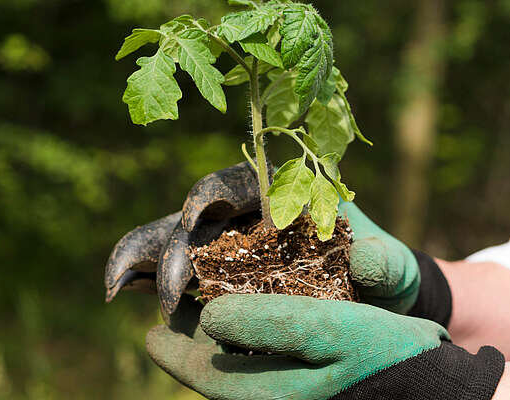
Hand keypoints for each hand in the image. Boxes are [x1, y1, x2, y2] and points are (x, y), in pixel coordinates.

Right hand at [104, 162, 445, 318]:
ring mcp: (227, 247)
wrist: (373, 305)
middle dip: (176, 247)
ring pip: (173, 241)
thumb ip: (385, 263)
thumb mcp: (392, 270)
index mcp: (285, 196)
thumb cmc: (383, 277)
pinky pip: (173, 273)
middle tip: (172, 291)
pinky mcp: (215, 278)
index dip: (213, 191)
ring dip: (143, 259)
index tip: (199, 213)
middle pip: (198, 218)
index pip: (241, 182)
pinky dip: (144, 278)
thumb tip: (367, 260)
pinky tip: (123, 293)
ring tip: (117, 287)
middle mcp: (247, 216)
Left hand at [147, 294, 503, 399]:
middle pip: (214, 372)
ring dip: (214, 339)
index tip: (152, 324)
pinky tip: (245, 320)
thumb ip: (269, 325)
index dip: (173, 346)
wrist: (432, 387)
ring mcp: (289, 395)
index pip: (202, 373)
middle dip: (188, 341)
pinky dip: (244, 341)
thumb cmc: (385, 356)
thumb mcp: (330, 331)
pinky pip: (259, 366)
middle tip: (170, 312)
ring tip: (201, 307)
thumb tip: (209, 317)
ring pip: (234, 369)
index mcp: (269, 394)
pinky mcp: (303, 388)